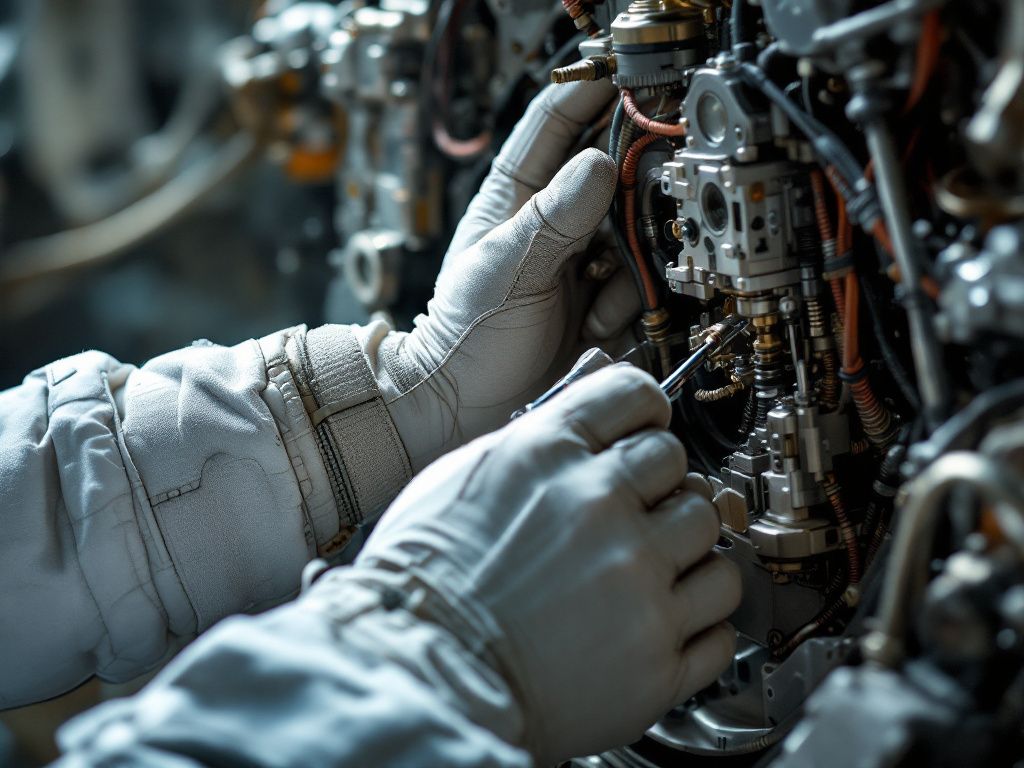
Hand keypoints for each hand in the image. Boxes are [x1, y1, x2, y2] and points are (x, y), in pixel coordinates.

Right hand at [350, 362, 740, 763]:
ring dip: (688, 547)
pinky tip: (660, 618)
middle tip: (636, 508)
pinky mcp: (657, 657)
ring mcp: (636, 584)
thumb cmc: (420, 587)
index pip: (635, 394)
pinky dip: (697, 619)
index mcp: (548, 456)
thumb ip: (529, 447)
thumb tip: (574, 432)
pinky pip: (719, 620)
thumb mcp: (458, 480)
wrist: (418, 678)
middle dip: (661, 482)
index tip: (647, 428)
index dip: (646, 409)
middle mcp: (600, 509)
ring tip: (652, 567)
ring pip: (712, 535)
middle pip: (680, 462)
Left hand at [372, 81, 641, 469]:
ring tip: (592, 298)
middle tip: (626, 225)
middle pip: (612, 173)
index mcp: (516, 196)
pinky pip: (639, 279)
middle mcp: (555, 219)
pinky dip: (627, 301)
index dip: (590, 91)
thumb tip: (597, 166)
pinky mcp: (603, 295)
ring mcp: (581, 257)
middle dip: (628, 197)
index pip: (554, 121)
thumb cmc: (465, 336)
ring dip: (627, 263)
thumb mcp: (504, 271)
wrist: (469, 402)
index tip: (627, 77)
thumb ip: (552, 220)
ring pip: (634, 228)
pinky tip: (595, 323)